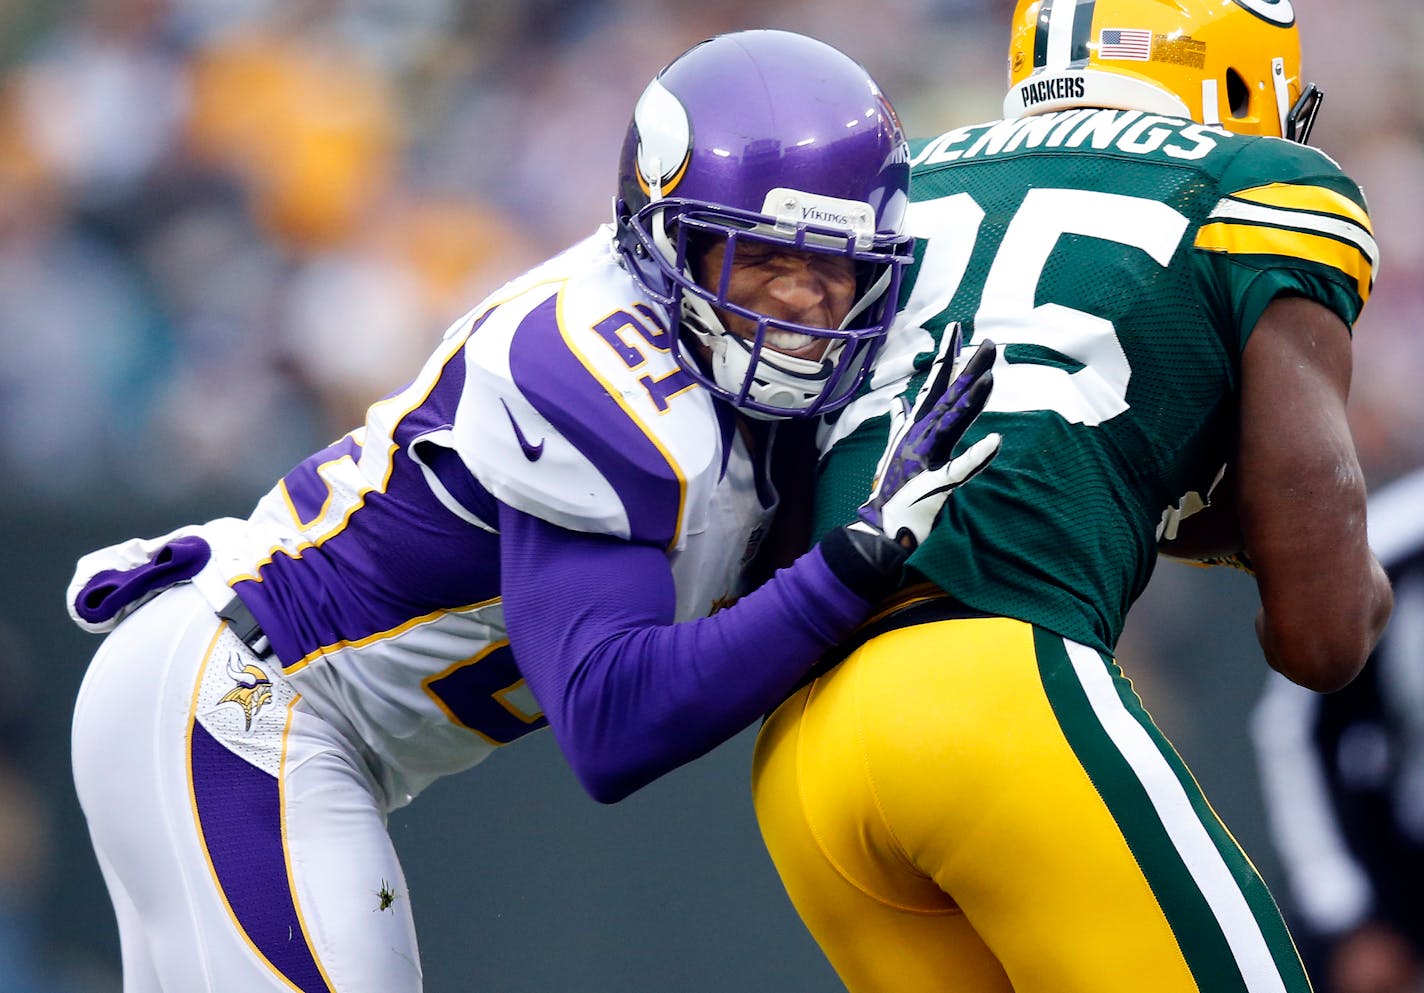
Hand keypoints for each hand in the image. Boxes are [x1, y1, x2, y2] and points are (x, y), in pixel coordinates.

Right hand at [851, 324, 999, 549]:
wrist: (881, 522)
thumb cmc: (891, 485)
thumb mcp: (895, 447)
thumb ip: (899, 421)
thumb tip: (897, 400)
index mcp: (917, 426)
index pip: (935, 384)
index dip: (946, 356)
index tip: (957, 329)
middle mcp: (922, 434)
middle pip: (949, 396)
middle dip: (968, 368)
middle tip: (988, 343)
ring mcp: (929, 456)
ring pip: (954, 422)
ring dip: (971, 400)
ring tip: (989, 377)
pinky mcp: (938, 482)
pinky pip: (961, 468)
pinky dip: (978, 455)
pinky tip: (996, 441)